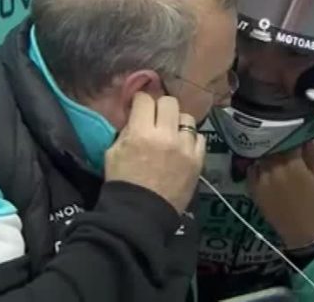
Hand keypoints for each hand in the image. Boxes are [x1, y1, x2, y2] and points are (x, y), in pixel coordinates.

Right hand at [105, 92, 205, 212]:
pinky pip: (199, 138)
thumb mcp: (113, 152)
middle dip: (160, 107)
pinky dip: (190, 139)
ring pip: (187, 118)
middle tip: (155, 117)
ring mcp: (185, 148)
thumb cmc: (122, 182)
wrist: (140, 214)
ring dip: (177, 122)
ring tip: (171, 133)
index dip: (140, 101)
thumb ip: (127, 131)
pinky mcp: (198, 160)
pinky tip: (182, 146)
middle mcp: (166, 135)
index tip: (138, 107)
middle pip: (170, 102)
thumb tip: (137, 116)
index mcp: (141, 133)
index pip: (145, 99)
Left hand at [247, 141, 313, 248]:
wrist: (302, 230)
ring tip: (271, 151)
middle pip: (271, 145)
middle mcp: (274, 167)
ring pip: (260, 155)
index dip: (291, 133)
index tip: (294, 130)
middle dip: (277, 141)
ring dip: (266, 152)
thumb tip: (306, 138)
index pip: (288, 138)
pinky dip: (257, 166)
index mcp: (293, 162)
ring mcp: (262, 177)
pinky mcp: (253, 188)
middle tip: (282, 140)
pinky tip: (263, 167)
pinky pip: (251, 169)